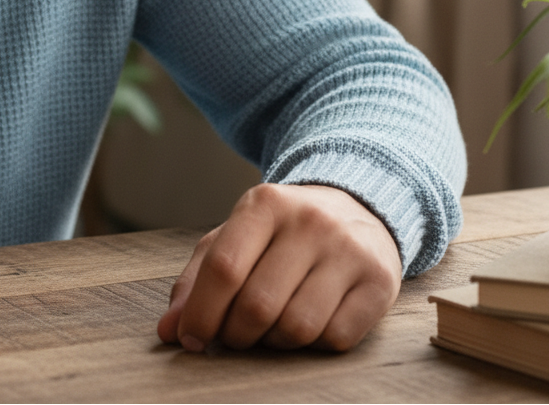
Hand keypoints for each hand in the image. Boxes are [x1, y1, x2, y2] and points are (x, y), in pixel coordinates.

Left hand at [157, 183, 401, 351]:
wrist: (358, 209)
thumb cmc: (282, 233)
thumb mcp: (235, 238)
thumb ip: (196, 280)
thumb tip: (168, 330)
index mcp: (265, 203)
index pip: (224, 269)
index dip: (200, 314)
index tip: (190, 339)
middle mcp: (310, 221)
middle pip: (257, 306)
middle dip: (236, 334)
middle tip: (235, 334)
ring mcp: (349, 250)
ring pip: (297, 328)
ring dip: (275, 342)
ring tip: (272, 326)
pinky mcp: (380, 281)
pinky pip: (336, 338)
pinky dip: (314, 344)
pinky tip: (311, 321)